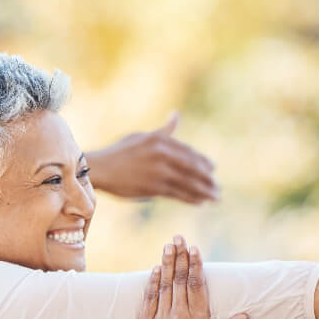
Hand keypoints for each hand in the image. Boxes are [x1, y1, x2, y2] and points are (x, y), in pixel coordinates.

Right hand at [87, 113, 218, 203]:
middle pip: (192, 168)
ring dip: (204, 192)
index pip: (189, 152)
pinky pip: (178, 194)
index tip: (213, 169)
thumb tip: (176, 115)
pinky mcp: (154, 187)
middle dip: (207, 179)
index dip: (203, 162)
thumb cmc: (120, 152)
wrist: (101, 169)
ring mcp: (159, 171)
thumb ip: (163, 131)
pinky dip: (190, 199)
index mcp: (160, 141)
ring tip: (214, 198)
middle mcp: (162, 154)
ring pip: (188, 183)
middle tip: (217, 187)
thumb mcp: (142, 137)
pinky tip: (199, 203)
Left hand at [136, 235, 248, 318]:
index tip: (194, 249)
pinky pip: (148, 300)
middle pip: (179, 281)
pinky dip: (152, 283)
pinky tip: (155, 269)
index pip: (196, 286)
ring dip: (166, 264)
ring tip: (168, 246)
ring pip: (163, 286)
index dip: (195, 265)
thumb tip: (245, 314)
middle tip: (179, 238)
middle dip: (179, 257)